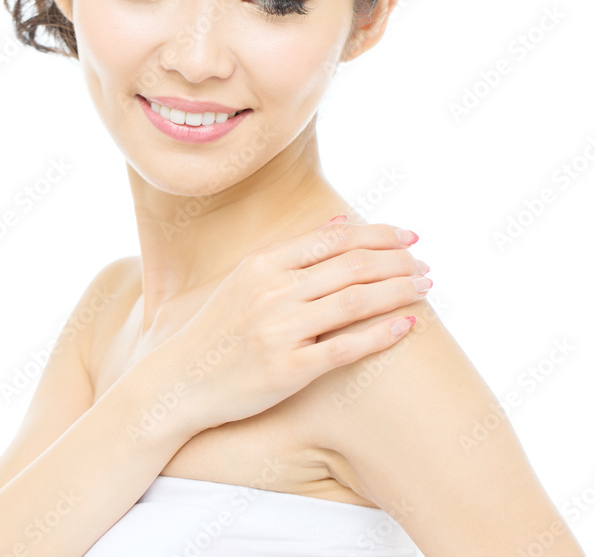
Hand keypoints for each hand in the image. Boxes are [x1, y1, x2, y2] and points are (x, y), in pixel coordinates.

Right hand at [159, 217, 430, 429]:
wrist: (178, 382)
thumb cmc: (216, 330)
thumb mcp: (245, 280)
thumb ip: (293, 251)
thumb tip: (338, 221)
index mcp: (263, 264)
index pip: (334, 239)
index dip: (378, 234)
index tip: (409, 237)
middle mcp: (273, 292)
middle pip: (351, 266)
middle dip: (397, 262)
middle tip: (425, 265)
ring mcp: (280, 330)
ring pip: (355, 301)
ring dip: (398, 291)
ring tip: (425, 288)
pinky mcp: (287, 370)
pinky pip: (346, 348)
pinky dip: (381, 334)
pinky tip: (407, 325)